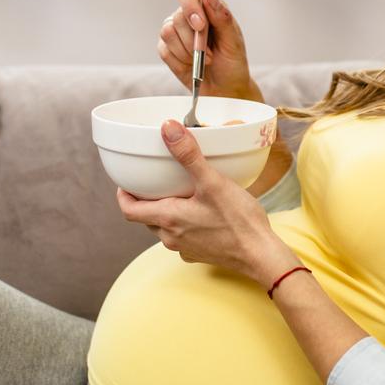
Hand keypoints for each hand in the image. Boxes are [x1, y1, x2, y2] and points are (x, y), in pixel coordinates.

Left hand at [116, 119, 298, 285]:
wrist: (260, 255)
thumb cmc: (238, 221)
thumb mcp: (213, 182)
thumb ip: (188, 155)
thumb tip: (168, 129)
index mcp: (168, 218)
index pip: (128, 210)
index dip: (124, 195)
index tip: (126, 182)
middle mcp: (171, 237)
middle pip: (146, 218)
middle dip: (148, 200)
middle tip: (157, 183)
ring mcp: (185, 248)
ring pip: (165, 228)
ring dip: (167, 212)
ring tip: (181, 194)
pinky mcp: (200, 254)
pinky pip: (183, 237)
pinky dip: (185, 224)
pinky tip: (203, 214)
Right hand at [158, 0, 259, 100]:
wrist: (225, 89)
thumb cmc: (232, 63)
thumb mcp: (234, 41)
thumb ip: (222, 17)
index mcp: (206, 6)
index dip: (190, 3)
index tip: (201, 24)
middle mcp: (188, 15)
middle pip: (178, 15)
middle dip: (193, 39)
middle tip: (210, 54)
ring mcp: (175, 31)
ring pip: (167, 32)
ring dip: (188, 51)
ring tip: (205, 60)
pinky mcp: (166, 48)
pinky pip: (164, 50)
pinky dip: (180, 61)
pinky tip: (192, 65)